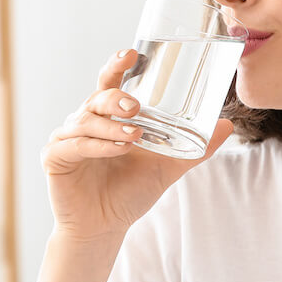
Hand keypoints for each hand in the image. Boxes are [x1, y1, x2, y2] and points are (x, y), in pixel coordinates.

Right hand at [40, 48, 236, 242]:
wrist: (105, 227)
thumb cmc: (130, 193)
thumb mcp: (167, 167)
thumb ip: (194, 148)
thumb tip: (227, 125)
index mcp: (108, 116)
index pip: (110, 82)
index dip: (116, 65)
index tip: (131, 53)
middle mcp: (84, 122)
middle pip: (97, 97)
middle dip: (116, 98)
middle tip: (136, 107)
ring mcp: (66, 139)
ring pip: (86, 121)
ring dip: (111, 126)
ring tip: (134, 136)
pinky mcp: (55, 158)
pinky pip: (75, 146)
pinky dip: (97, 146)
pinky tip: (116, 150)